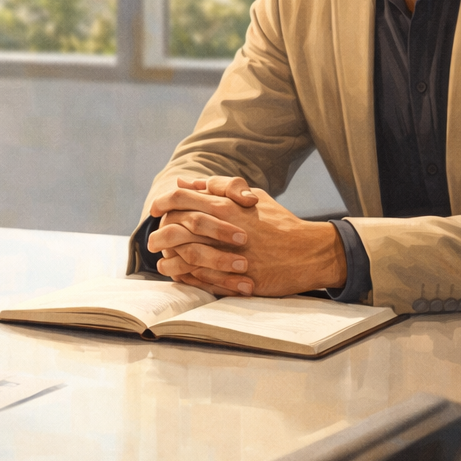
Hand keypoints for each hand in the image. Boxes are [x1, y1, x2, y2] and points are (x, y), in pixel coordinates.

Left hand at [147, 176, 345, 296]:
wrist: (307, 252)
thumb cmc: (279, 222)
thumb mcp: (251, 197)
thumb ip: (218, 188)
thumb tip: (185, 182)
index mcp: (225, 206)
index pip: (181, 199)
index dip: (162, 203)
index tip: (154, 210)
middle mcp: (222, 227)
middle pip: (177, 227)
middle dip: (159, 234)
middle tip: (152, 241)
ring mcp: (228, 253)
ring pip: (185, 254)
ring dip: (169, 259)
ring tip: (161, 263)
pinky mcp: (235, 276)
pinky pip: (201, 277)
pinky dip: (186, 277)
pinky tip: (180, 277)